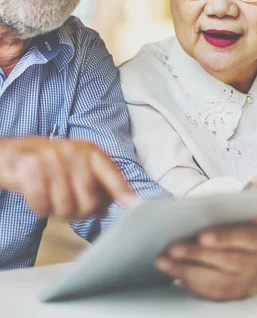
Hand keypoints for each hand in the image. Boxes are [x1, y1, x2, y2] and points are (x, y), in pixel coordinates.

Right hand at [0, 137, 135, 219]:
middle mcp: (74, 152)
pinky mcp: (30, 169)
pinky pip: (43, 205)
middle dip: (82, 213)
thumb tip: (107, 208)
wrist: (13, 154)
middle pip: (89, 199)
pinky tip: (40, 200)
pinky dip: (41, 210)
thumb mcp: (77, 168)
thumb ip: (96, 185)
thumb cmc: (51, 165)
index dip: (122, 190)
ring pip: (66, 206)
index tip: (133, 204)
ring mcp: (52, 159)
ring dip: (60, 214)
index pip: (111, 173)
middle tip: (72, 211)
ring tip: (55, 203)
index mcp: (91, 152)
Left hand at [156, 224, 256, 300]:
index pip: (243, 237)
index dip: (222, 237)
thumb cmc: (237, 227)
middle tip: (173, 248)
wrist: (251, 251)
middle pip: (226, 260)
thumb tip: (191, 217)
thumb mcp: (236, 218)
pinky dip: (191, 283)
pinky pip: (211, 292)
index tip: (201, 236)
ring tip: (164, 262)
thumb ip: (220, 217)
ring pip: (216, 279)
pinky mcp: (233, 294)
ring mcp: (246, 281)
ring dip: (186, 270)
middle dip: (196, 254)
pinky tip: (175, 273)